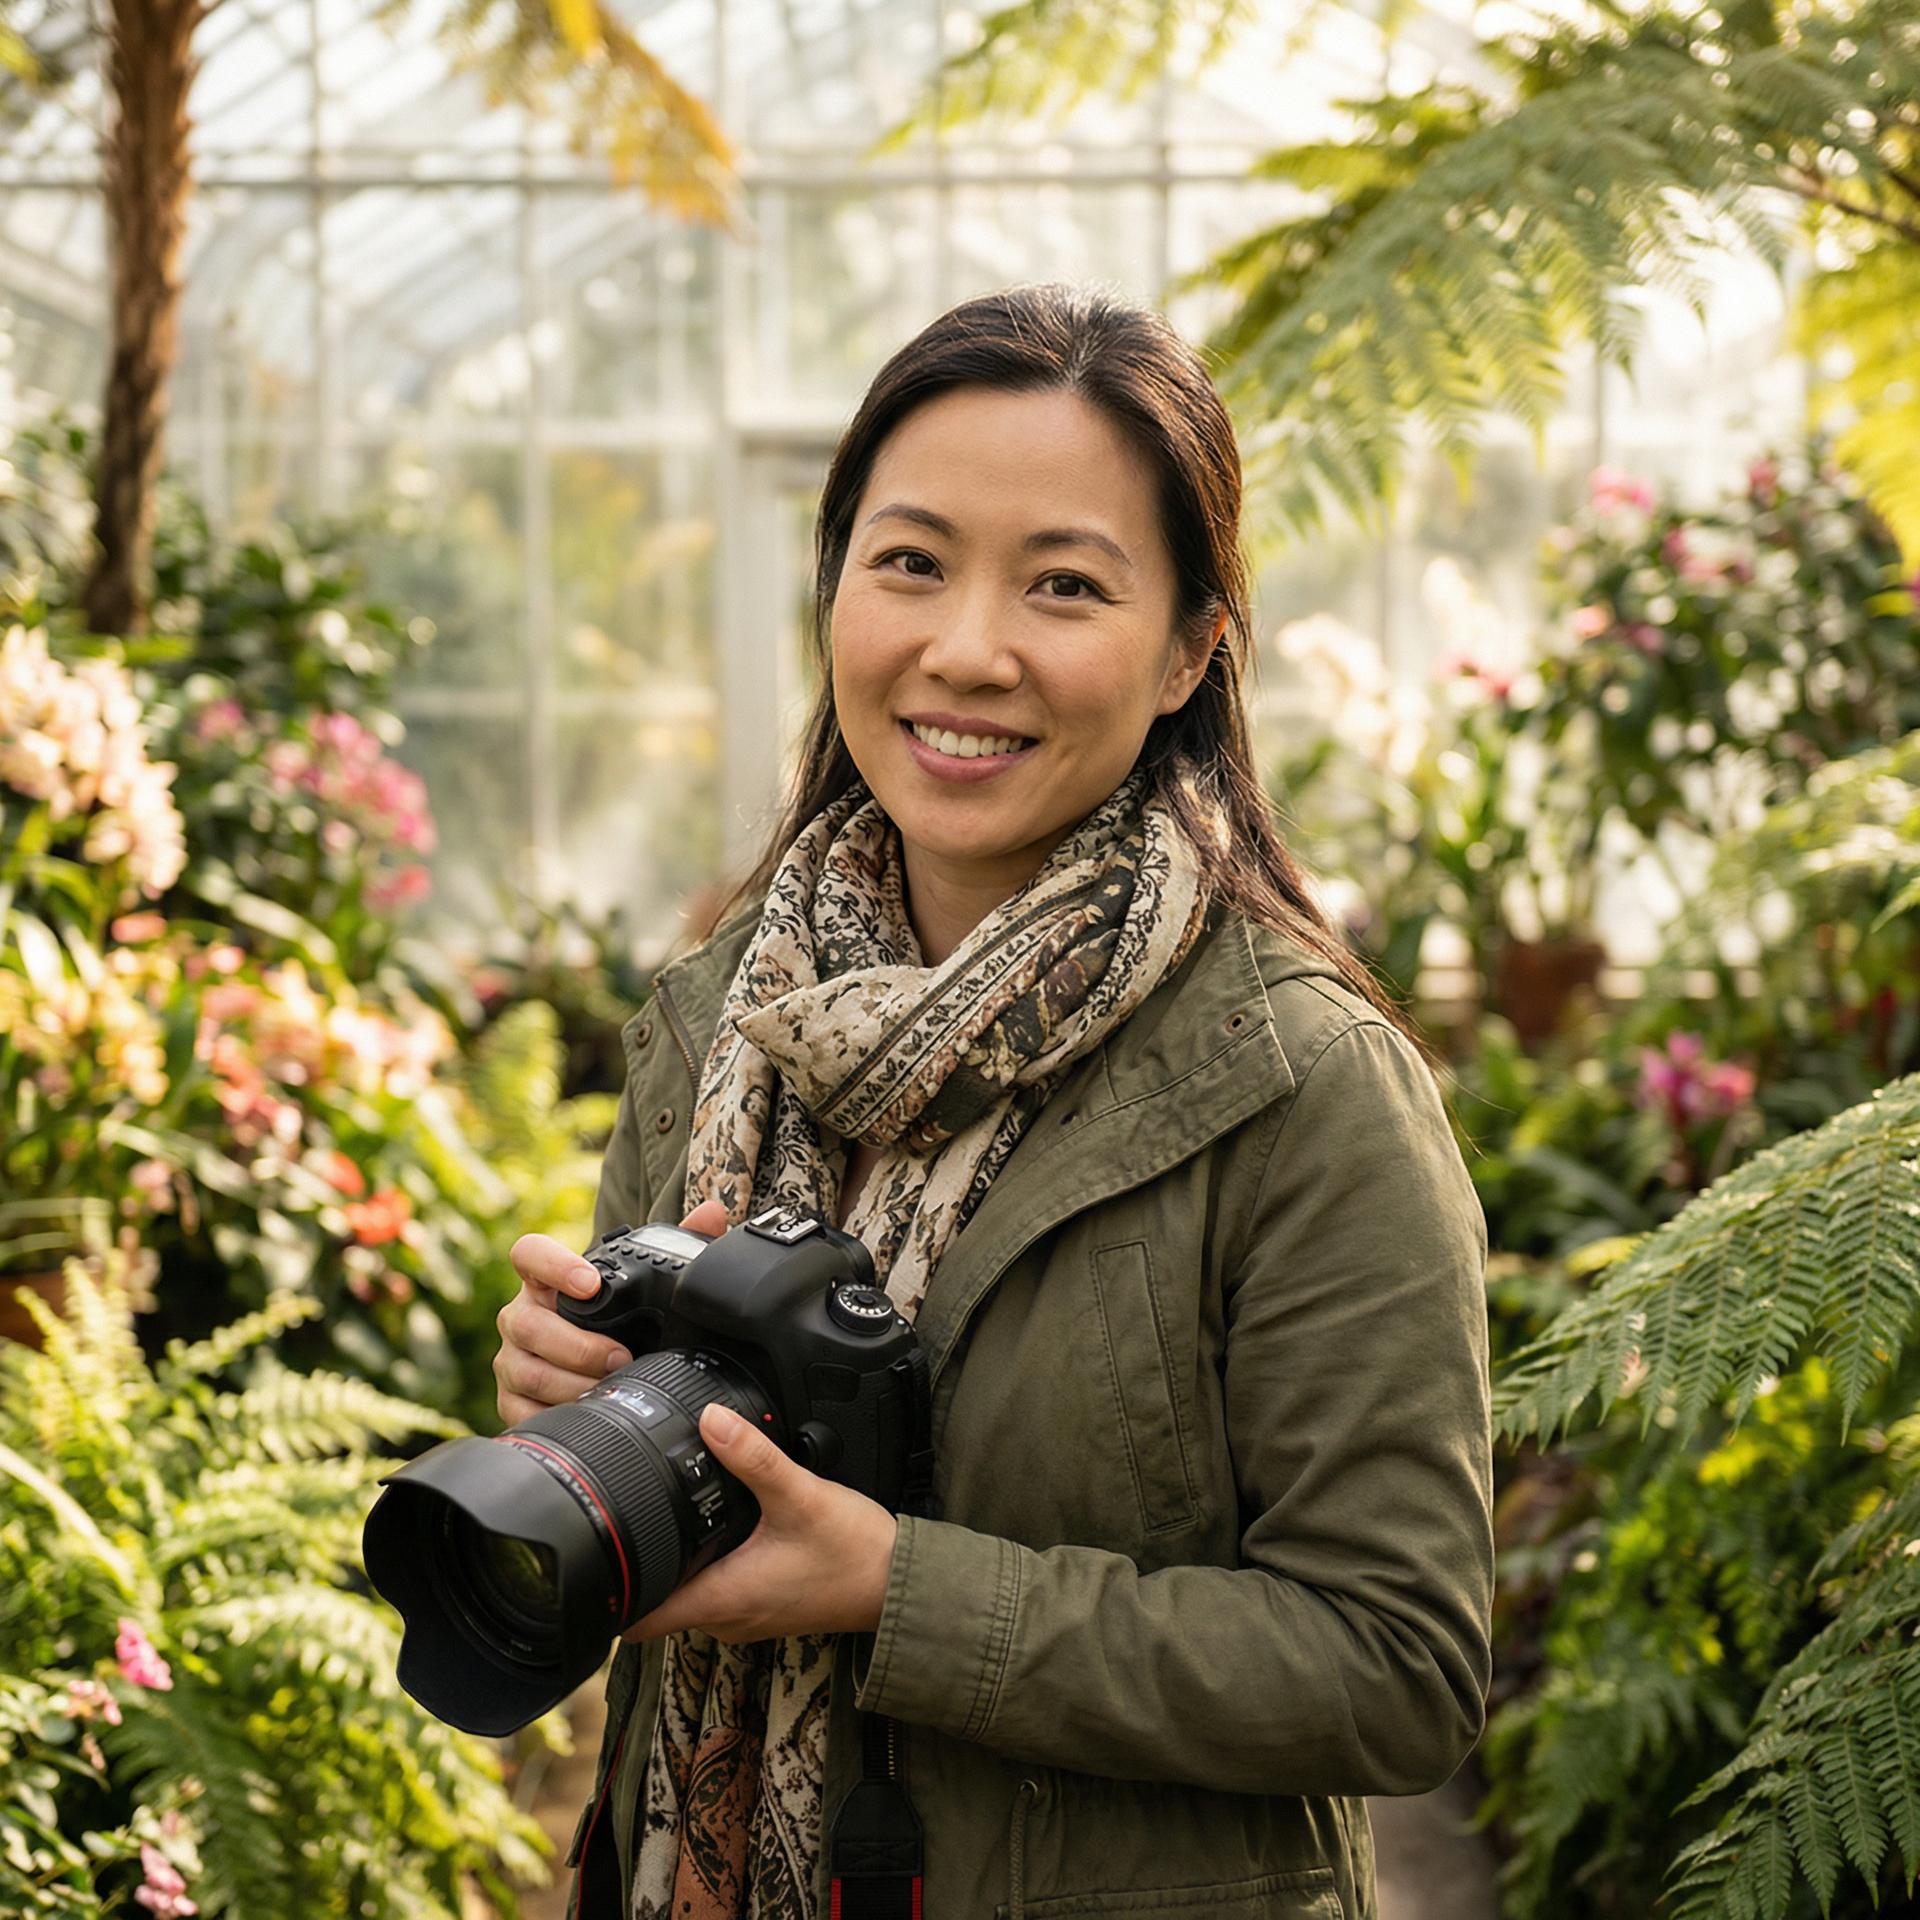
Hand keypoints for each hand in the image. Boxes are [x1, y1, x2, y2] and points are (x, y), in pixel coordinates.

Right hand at [493, 1201, 730, 1424]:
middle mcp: (521, 1315)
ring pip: (526, 1371)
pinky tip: (585, 1412)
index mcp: (545, 1280)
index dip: (554, 1265)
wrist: (591, 1367)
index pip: (529, 1254)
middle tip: (621, 1356)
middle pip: (528, 1324)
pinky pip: (520, 1410)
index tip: (590, 1283)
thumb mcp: (641, 1284)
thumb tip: (712, 1213)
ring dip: (572, 1382)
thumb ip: (677, 1243)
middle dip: (577, 1345)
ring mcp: (512, 1359)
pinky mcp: (510, 1400)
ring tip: (610, 1386)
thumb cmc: (617, 1318)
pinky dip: (555, 1414)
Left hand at [619, 1398, 898, 1644]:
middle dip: (638, 1566)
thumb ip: (754, 1458)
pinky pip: (717, 1590)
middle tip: (623, 1516)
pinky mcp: (764, 1604)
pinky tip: (717, 1529)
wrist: (898, 1582)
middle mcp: (726, 1617)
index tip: (590, 1559)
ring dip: (673, 1565)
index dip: (608, 1594)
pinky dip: (705, 1565)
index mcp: (722, 1599)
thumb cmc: (854, 1553)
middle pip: (656, 1603)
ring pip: (686, 1595)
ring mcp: (746, 1615)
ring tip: (664, 1516)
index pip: (637, 1619)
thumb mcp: (801, 1496)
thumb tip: (710, 1420)